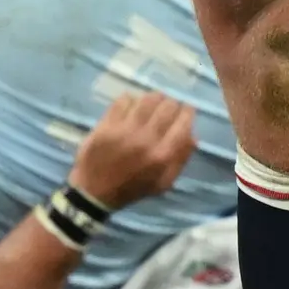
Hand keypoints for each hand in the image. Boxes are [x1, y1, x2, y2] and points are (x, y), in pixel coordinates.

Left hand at [72, 92, 198, 208]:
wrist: (95, 191)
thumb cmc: (132, 188)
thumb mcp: (163, 183)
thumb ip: (180, 160)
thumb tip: (194, 136)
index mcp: (162, 155)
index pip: (183, 123)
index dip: (188, 112)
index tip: (187, 111)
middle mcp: (146, 139)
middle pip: (167, 106)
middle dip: (172, 104)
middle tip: (169, 108)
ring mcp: (125, 130)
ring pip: (147, 99)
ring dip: (154, 98)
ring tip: (153, 103)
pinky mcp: (107, 124)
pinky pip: (124, 100)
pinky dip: (131, 100)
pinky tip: (132, 107)